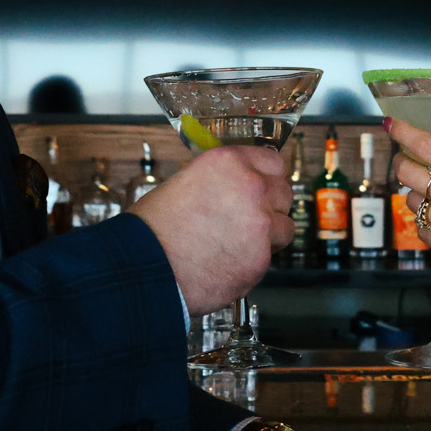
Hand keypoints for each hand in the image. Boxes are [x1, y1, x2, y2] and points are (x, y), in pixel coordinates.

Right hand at [128, 145, 291, 314]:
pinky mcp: (261, 259)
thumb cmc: (153, 229)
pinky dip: (255, 262)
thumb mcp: (182, 184)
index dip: (266, 177)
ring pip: (285, 227)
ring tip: (242, 245)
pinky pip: (270, 257)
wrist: (146, 268)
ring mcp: (260, 224)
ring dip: (270, 236)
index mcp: (228, 163)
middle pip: (283, 192)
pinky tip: (230, 263)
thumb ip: (217, 183)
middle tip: (252, 219)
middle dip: (271, 206)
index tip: (263, 186)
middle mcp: (250, 187)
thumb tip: (230, 190)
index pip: (271, 161)